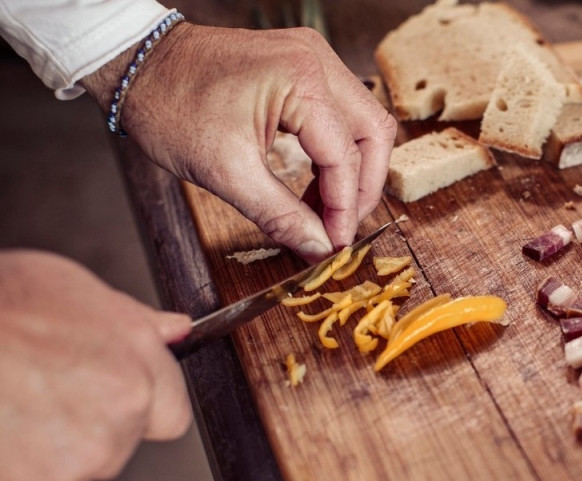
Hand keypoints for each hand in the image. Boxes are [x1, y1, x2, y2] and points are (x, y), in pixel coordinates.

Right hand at [0, 251, 192, 480]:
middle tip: (30, 389)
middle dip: (82, 427)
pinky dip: (4, 477)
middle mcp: (115, 426)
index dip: (138, 404)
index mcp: (135, 375)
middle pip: (116, 446)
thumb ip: (132, 320)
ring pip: (65, 474)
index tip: (103, 392)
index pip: (171, 414)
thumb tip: (177, 331)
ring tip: (1, 404)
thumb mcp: (66, 287)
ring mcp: (70, 470)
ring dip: (37, 454)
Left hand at [84, 23, 396, 261]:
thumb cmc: (169, 107)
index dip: (345, 208)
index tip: (335, 245)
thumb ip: (281, 215)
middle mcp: (316, 60)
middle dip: (362, 187)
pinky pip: (340, 114)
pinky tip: (315, 184)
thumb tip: (319, 248)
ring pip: (364, 123)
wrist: (137, 66)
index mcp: (301, 79)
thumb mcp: (225, 172)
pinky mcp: (301, 67)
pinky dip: (335, 152)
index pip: (346, 155)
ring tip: (325, 210)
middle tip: (341, 228)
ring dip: (352, 171)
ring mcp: (311, 59)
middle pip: (374, 133)